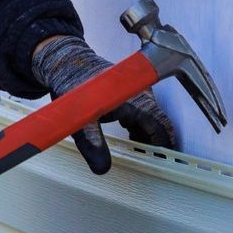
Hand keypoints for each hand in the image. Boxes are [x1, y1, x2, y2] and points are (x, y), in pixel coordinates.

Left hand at [32, 35, 176, 173]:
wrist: (67, 63)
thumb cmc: (75, 86)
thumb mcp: (81, 121)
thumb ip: (92, 145)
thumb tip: (102, 169)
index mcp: (137, 100)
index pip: (161, 126)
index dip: (165, 145)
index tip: (165, 162)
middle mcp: (143, 95)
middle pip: (159, 124)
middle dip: (156, 144)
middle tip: (151, 164)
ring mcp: (138, 93)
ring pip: (151, 119)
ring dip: (148, 137)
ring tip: (141, 156)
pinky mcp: (131, 93)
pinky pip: (143, 114)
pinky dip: (140, 129)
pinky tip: (131, 140)